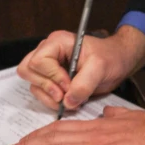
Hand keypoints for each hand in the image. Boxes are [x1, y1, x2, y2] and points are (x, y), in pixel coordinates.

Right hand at [17, 25, 144, 111]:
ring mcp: (47, 66)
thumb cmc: (110, 58)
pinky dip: (51, 101)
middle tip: (65, 94)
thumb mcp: (100, 68)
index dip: (52, 76)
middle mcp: (48, 52)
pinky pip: (40, 92)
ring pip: (32, 84)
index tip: (68, 85)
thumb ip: (84, 84)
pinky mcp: (50, 79)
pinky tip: (69, 100)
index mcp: (57, 42)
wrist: (117, 63)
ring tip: (69, 99)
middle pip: (27, 70)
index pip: (39, 61)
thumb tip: (67, 101)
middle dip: (46, 87)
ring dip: (48, 96)